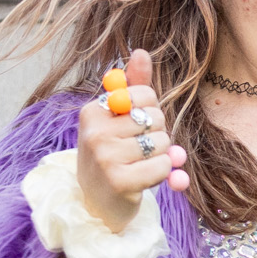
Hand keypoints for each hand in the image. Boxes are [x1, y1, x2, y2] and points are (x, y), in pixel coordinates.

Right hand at [74, 45, 189, 230]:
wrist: (97, 206)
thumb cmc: (113, 158)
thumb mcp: (118, 121)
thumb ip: (133, 87)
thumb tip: (141, 51)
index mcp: (92, 111)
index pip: (146, 95)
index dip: (150, 113)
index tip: (134, 130)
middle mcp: (94, 132)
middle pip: (156, 118)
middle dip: (157, 136)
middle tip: (136, 152)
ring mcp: (104, 157)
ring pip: (163, 143)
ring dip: (161, 157)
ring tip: (139, 166)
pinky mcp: (119, 182)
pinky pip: (164, 166)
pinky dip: (164, 175)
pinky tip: (144, 181)